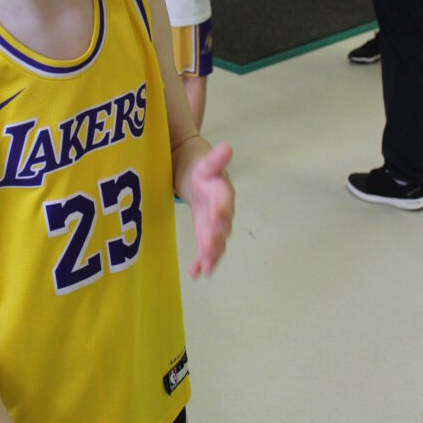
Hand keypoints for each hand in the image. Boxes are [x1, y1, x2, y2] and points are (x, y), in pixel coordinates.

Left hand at [187, 143, 233, 278]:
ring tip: (205, 268)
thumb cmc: (201, 167)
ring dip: (212, 255)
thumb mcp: (206, 161)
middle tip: (207, 248)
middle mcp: (222, 208)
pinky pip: (207, 250)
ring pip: (216, 241)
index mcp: (221, 189)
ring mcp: (214, 222)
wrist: (197, 172)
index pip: (223, 199)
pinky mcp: (206, 232)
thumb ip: (215, 158)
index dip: (220, 209)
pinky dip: (202, 262)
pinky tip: (196, 274)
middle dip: (215, 237)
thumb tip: (227, 148)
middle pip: (221, 224)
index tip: (215, 218)